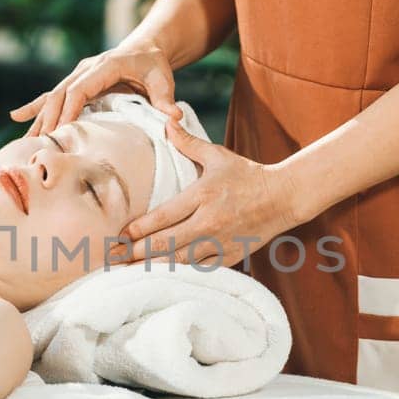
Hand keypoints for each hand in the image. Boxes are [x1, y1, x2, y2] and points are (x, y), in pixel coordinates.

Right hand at [9, 42, 182, 136]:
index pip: (80, 88)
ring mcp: (78, 76)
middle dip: (48, 119)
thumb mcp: (163, 79)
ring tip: (24, 141)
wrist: (147, 46)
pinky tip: (16, 117)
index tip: (60, 130)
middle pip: (60, 94)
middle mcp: (86, 69)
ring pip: (52, 97)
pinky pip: (52, 96)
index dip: (69, 109)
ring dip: (38, 119)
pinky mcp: (76, 83)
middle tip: (38, 144)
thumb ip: (166, 100)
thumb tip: (174, 118)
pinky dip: (34, 107)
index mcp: (104, 66)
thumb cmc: (154, 64)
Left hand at [109, 117, 304, 268]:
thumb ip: (188, 142)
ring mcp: (220, 242)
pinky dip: (180, 273)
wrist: (284, 196)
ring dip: (153, 266)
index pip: (163, 216)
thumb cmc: (247, 174)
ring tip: (129, 270)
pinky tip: (160, 277)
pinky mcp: (230, 256)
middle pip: (166, 243)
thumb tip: (167, 122)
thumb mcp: (217, 155)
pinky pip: (199, 269)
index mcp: (203, 195)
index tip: (120, 234)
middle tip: (113, 257)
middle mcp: (209, 222)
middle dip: (137, 251)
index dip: (139, 228)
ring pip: (180, 260)